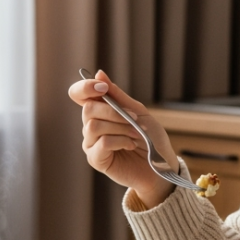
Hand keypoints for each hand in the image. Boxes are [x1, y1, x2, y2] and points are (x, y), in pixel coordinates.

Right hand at [68, 70, 177, 207]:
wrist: (161, 165)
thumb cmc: (151, 138)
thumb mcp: (138, 111)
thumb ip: (117, 96)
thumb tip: (99, 74)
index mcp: (99, 111)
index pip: (79, 94)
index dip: (85, 87)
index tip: (102, 88)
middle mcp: (91, 126)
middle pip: (88, 109)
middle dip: (113, 111)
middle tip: (134, 119)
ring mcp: (91, 143)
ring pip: (94, 126)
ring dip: (119, 127)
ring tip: (136, 134)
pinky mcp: (96, 159)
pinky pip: (101, 143)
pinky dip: (119, 141)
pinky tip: (130, 144)